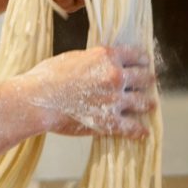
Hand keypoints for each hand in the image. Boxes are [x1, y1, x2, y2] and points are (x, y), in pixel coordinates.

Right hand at [19, 45, 155, 138]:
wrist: (37, 100)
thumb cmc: (47, 77)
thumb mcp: (72, 58)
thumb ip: (92, 60)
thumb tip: (100, 63)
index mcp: (105, 57)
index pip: (135, 55)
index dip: (142, 59)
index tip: (144, 62)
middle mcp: (115, 76)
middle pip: (143, 78)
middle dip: (147, 80)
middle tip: (149, 82)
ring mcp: (114, 100)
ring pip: (143, 102)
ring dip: (147, 103)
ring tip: (149, 105)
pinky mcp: (109, 122)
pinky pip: (133, 128)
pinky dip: (139, 130)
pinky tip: (143, 132)